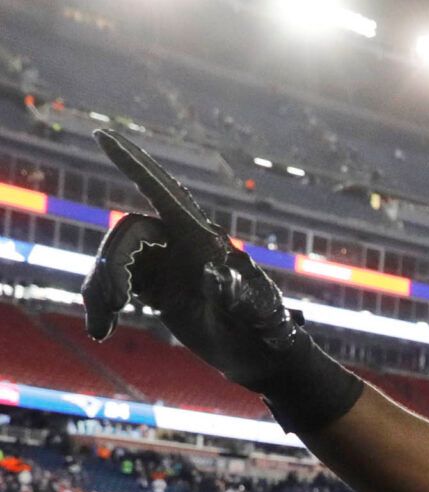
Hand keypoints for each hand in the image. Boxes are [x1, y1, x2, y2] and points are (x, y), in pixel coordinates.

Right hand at [84, 131, 301, 384]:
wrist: (261, 356)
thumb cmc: (264, 329)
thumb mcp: (255, 312)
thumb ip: (237, 291)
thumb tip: (217, 268)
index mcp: (204, 240)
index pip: (164, 192)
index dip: (134, 164)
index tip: (103, 135)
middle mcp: (181, 246)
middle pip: (128, 234)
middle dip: (110, 266)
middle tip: (112, 304)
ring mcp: (167, 265)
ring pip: (116, 260)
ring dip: (100, 288)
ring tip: (101, 326)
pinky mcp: (157, 287)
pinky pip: (116, 283)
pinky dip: (103, 302)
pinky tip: (102, 328)